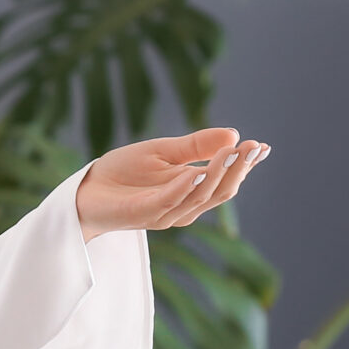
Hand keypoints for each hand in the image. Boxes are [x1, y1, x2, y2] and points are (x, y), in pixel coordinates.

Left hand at [76, 127, 269, 240]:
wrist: (85, 190)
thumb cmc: (124, 172)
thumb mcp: (164, 151)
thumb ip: (196, 145)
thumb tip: (233, 133)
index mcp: (191, 191)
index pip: (226, 180)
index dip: (245, 165)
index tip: (263, 147)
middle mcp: (184, 206)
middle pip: (219, 191)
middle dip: (238, 170)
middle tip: (252, 148)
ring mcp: (165, 213)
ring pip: (199, 198)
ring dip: (216, 175)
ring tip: (230, 154)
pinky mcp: (143, 215)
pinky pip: (168, 202)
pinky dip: (184, 188)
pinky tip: (196, 172)